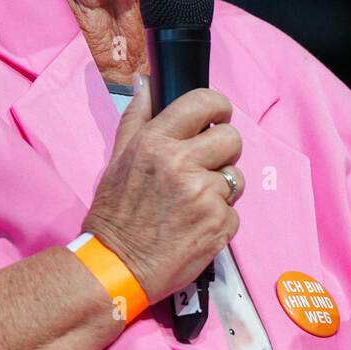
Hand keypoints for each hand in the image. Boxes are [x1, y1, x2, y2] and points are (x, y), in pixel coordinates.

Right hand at [82, 79, 243, 302]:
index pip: (204, 102)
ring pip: (236, 177)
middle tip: (204, 166)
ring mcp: (204, 194)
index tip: (218, 116)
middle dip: (223, 151)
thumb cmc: (114, 213)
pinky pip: (234, 211)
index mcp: (156, 141)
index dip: (218, 107)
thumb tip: (148, 82)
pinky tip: (194, 226)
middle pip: (232, 138)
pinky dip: (219, 220)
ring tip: (192, 203)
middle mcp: (182, 163)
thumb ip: (137, 116)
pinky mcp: (219, 224)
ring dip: (220, 189)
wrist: (116, 266)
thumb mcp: (118, 157)